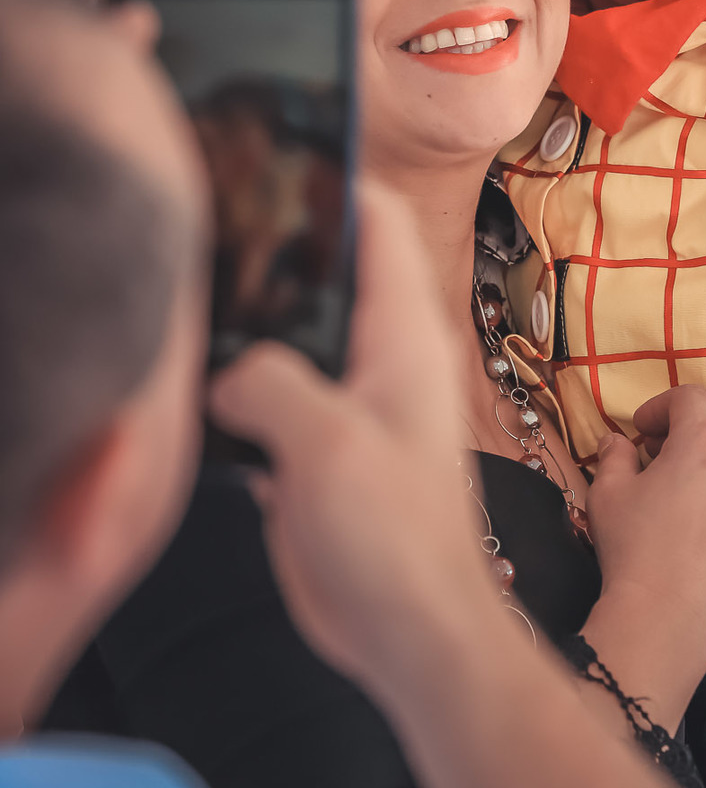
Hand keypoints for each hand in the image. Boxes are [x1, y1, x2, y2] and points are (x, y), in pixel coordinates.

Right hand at [209, 182, 493, 699]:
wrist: (415, 632)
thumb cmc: (397, 541)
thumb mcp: (324, 446)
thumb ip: (270, 384)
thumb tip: (230, 371)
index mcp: (403, 336)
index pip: (379, 221)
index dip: (334, 177)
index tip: (276, 155)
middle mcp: (387, 358)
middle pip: (334, 270)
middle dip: (282, 248)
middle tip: (220, 230)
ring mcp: (360, 402)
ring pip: (306, 333)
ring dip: (264, 324)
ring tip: (206, 306)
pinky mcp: (332, 449)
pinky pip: (288, 393)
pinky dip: (253, 384)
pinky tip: (212, 390)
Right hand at [587, 386, 705, 659]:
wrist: (671, 615)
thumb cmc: (635, 547)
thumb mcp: (608, 492)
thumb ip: (614, 454)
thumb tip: (616, 442)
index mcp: (704, 440)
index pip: (689, 398)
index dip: (662, 407)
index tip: (644, 430)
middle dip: (689, 441)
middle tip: (661, 465)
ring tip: (690, 503)